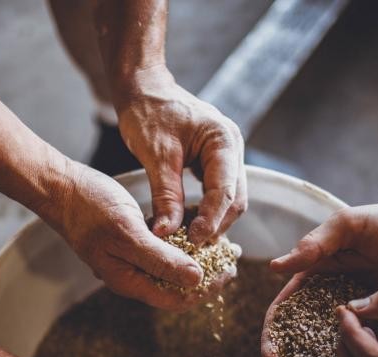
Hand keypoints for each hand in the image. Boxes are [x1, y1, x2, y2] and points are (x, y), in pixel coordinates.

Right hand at [44, 161, 231, 309]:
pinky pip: (163, 251)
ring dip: (198, 258)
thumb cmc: (89, 208)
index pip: (177, 299)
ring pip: (172, 268)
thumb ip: (161, 260)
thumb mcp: (128, 232)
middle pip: (177, 287)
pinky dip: (182, 244)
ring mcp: (131, 260)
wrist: (60, 188)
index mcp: (129, 281)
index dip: (207, 289)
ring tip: (222, 243)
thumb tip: (196, 280)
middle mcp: (132, 276)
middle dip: (208, 274)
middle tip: (233, 255)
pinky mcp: (131, 243)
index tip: (229, 270)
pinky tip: (198, 229)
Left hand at [116, 68, 246, 244]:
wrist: (143, 89)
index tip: (193, 241)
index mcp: (224, 141)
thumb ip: (166, 195)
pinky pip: (216, 193)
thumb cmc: (148, 112)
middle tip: (191, 246)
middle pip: (234, 199)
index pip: (225, 191)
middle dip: (215, 225)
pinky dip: (205, 210)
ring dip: (211, 221)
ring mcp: (226, 156)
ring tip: (188, 240)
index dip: (211, 220)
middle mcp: (232, 149)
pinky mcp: (214, 163)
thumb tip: (167, 233)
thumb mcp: (156, 155)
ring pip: (228, 200)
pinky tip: (187, 224)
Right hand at [261, 202, 377, 356]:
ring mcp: (347, 319)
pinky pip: (354, 355)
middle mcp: (323, 301)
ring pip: (319, 353)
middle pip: (293, 340)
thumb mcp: (349, 225)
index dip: (272, 335)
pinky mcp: (372, 329)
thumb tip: (277, 267)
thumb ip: (316, 244)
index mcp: (310, 277)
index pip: (282, 311)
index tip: (272, 356)